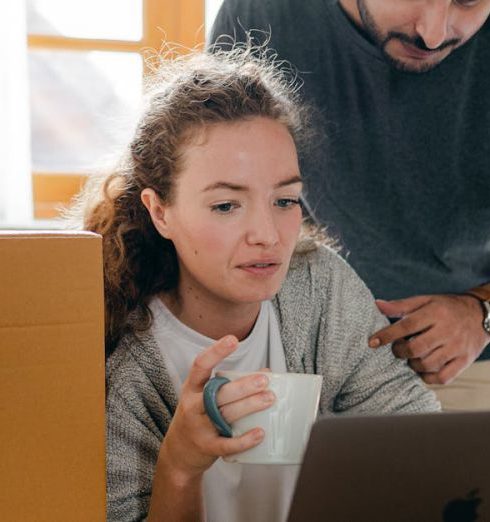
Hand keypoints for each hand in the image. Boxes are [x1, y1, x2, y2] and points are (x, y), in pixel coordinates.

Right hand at [160, 335, 274, 481]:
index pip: (200, 365)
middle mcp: (193, 405)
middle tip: (264, 380)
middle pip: (219, 393)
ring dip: (249, 406)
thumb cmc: (197, 416)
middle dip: (243, 386)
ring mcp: (199, 427)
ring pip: (226, 414)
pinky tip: (260, 433)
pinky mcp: (207, 447)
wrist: (178, 453)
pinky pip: (227, 444)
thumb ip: (231, 383)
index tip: (233, 340)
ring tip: (269, 398)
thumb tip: (266, 372)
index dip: (216, 352)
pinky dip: (244, 440)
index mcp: (192, 388)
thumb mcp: (204, 396)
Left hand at [369, 294, 489, 384]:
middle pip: (416, 348)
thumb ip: (400, 306)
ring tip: (412, 356)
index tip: (372, 342)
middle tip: (398, 349)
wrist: (482, 315)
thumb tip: (377, 305)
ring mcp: (457, 348)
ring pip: (427, 364)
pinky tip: (423, 369)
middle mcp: (447, 331)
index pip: (406, 326)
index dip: (387, 335)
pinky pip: (443, 377)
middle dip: (400, 351)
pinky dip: (428, 377)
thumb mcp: (425, 300)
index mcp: (435, 313)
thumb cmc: (446, 307)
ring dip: (413, 364)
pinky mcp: (465, 361)